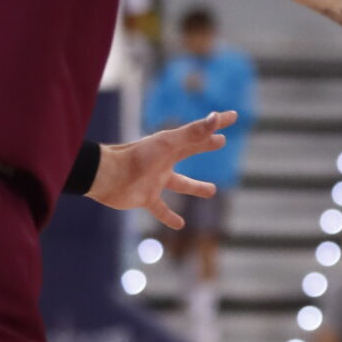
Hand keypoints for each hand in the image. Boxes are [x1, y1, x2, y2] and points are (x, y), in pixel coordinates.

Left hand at [90, 111, 235, 229]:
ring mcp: (156, 180)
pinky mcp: (146, 198)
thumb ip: (193, 133)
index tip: (233, 116)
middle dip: (205, 145)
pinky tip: (180, 225)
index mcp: (171, 145)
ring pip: (181, 183)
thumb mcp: (168, 143)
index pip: (199, 132)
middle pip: (190, 151)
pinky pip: (161, 209)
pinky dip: (170, 217)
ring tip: (213, 191)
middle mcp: (165, 161)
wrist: (108, 176)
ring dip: (196, 186)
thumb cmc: (137, 157)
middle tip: (220, 142)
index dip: (216, 123)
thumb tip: (215, 118)